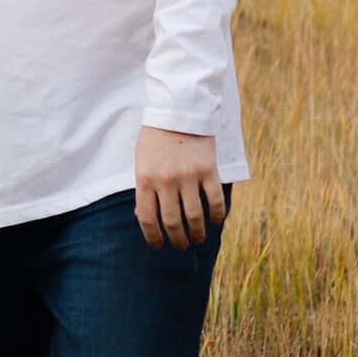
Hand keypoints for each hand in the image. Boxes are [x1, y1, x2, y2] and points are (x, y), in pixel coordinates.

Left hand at [135, 127, 223, 250]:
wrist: (179, 110)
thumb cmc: (156, 137)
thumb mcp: (141, 160)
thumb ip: (144, 186)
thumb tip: (145, 216)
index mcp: (145, 178)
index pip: (146, 218)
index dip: (153, 237)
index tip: (158, 246)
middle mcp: (166, 180)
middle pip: (172, 222)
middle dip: (178, 240)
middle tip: (182, 246)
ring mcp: (188, 176)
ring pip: (195, 216)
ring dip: (197, 233)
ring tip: (198, 239)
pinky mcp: (208, 170)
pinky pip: (215, 201)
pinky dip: (216, 216)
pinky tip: (215, 222)